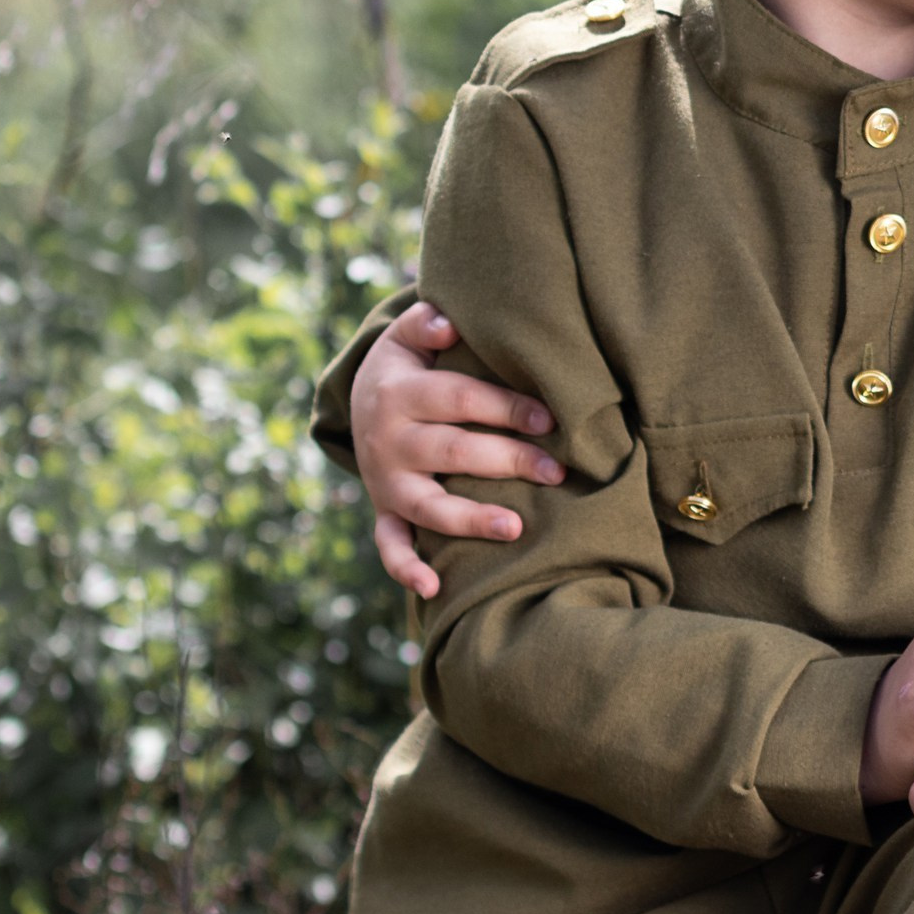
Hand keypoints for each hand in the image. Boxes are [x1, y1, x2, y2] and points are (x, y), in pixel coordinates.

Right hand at [353, 301, 566, 597]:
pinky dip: (406, 569)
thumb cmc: (405, 367)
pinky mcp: (384, 511)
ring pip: (427, 506)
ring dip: (470, 519)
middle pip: (453, 452)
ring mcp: (386, 482)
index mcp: (400, 395)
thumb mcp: (405, 337)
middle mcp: (390, 442)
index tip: (550, 417)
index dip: (504, 407)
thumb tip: (446, 324)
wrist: (356, 403)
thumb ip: (424, 323)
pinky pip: (390, 545)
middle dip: (508, 461)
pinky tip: (433, 590)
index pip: (458, 400)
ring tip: (515, 527)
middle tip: (557, 471)